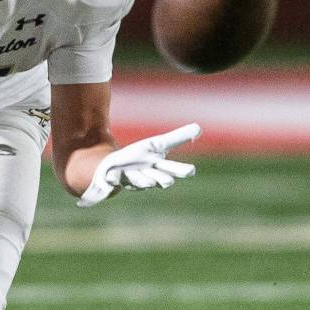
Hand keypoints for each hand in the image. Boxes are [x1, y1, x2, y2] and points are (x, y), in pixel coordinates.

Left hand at [77, 122, 200, 207]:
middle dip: (164, 179)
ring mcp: (131, 180)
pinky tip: (110, 178)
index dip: (182, 170)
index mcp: (159, 168)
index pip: (175, 170)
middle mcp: (148, 177)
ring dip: (140, 178)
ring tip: (137, 175)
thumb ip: (177, 138)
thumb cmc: (139, 157)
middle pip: (162, 181)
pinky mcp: (114, 181)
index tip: (191, 170)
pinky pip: (113, 182)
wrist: (113, 168)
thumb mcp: (157, 145)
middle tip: (166, 179)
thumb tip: (199, 127)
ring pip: (140, 182)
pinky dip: (112, 181)